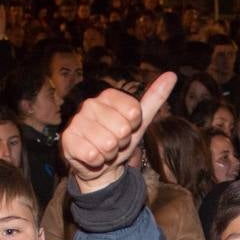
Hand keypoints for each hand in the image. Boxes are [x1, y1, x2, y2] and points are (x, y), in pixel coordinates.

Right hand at [63, 72, 174, 192]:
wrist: (100, 165)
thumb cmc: (120, 141)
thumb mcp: (139, 121)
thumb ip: (154, 98)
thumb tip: (172, 75)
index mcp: (107, 97)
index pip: (134, 112)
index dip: (134, 126)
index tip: (128, 128)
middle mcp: (90, 105)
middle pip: (122, 129)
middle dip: (122, 142)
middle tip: (115, 142)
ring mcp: (77, 122)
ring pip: (107, 144)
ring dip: (110, 154)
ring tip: (104, 150)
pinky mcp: (67, 140)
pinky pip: (92, 154)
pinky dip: (97, 162)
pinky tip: (93, 157)